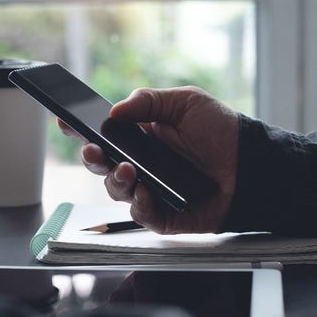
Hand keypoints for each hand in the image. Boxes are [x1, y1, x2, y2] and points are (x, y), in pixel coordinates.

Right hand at [58, 86, 238, 233]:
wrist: (252, 164)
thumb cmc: (221, 131)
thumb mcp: (186, 102)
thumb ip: (149, 101)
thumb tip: (114, 111)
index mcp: (142, 137)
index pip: (104, 134)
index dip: (81, 129)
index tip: (64, 121)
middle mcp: (142, 164)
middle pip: (102, 165)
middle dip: (92, 157)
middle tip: (93, 150)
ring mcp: (152, 191)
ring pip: (117, 191)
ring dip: (116, 181)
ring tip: (129, 170)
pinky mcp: (165, 216)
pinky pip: (142, 215)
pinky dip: (140, 205)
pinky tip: (146, 192)